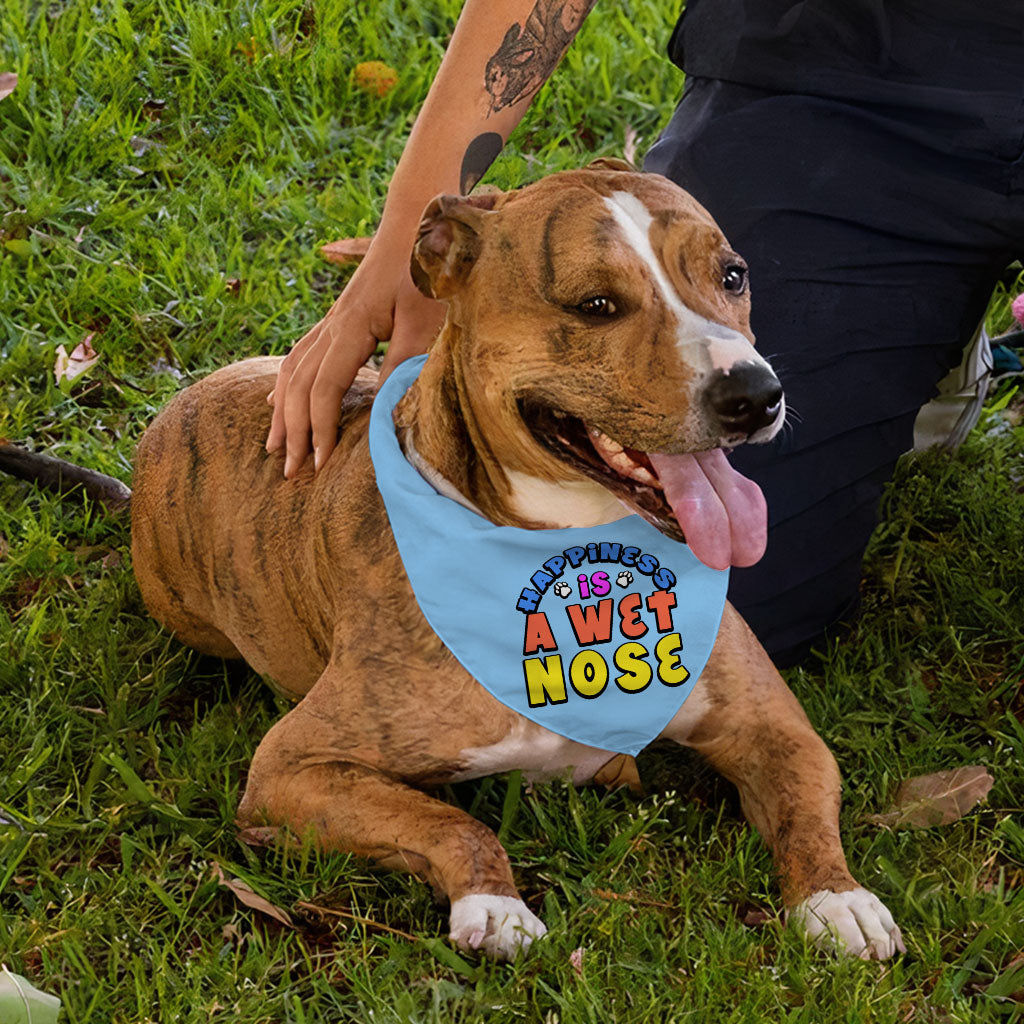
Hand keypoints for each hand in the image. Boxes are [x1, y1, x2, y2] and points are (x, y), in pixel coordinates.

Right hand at [266, 244, 445, 476]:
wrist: (420, 221)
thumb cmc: (428, 269)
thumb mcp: (425, 321)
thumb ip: (404, 365)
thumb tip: (386, 413)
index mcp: (350, 327)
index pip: (324, 389)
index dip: (320, 429)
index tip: (322, 465)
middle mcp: (332, 325)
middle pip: (299, 385)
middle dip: (293, 430)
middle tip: (291, 472)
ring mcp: (332, 320)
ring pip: (292, 370)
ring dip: (283, 411)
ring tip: (275, 446)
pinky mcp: (340, 318)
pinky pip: (300, 355)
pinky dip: (286, 383)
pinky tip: (278, 399)